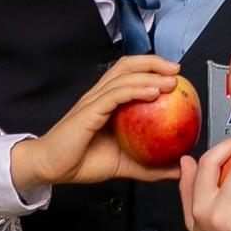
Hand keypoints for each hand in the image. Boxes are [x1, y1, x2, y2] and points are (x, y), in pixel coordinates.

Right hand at [11, 56, 183, 193]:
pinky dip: (135, 89)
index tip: (176, 76)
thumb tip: (178, 169)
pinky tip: (153, 92)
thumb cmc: (83, 162)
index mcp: (107, 102)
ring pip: (123, 76)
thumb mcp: (125, 165)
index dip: (152, 69)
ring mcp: (93, 101)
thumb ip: (151, 167)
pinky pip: (114, 95)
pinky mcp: (88, 111)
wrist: (51, 169)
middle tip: (176, 70)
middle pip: (127, 66)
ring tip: (171, 81)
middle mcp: (100, 95)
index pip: (130, 75)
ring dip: (149, 74)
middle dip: (153, 62)